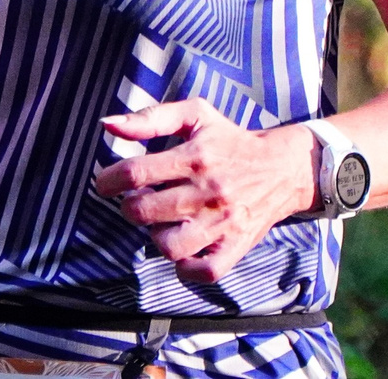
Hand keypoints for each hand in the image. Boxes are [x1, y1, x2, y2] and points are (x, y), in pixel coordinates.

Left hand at [91, 100, 318, 282]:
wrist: (281, 167)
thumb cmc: (230, 140)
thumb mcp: (195, 116)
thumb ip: (149, 118)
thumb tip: (107, 124)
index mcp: (195, 156)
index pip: (136, 173)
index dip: (109, 181)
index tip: (105, 184)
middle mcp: (208, 191)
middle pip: (145, 211)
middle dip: (129, 208)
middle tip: (136, 202)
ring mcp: (223, 223)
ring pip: (170, 246)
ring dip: (155, 236)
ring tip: (160, 223)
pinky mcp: (236, 246)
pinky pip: (204, 272)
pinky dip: (186, 268)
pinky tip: (182, 248)